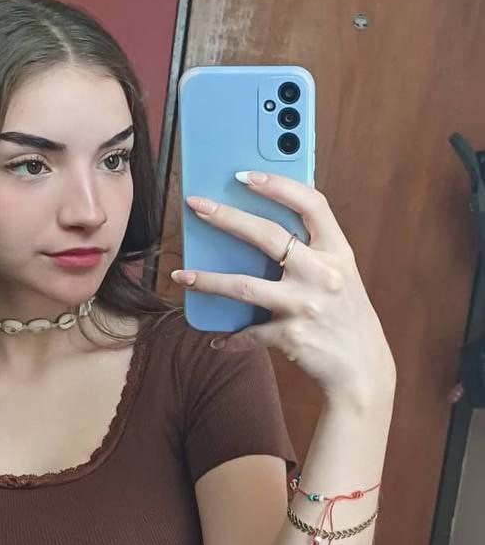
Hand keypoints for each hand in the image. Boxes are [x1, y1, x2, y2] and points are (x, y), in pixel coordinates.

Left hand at [172, 171, 395, 407]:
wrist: (362, 369)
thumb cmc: (347, 317)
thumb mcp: (342, 276)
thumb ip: (314, 252)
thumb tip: (264, 231)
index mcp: (338, 252)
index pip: (311, 204)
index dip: (278, 185)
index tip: (245, 176)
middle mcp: (322, 274)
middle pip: (267, 235)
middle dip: (227, 217)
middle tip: (196, 205)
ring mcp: (305, 305)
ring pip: (244, 286)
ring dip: (208, 281)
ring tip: (181, 276)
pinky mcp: (291, 336)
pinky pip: (250, 333)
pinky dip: (231, 338)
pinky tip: (217, 340)